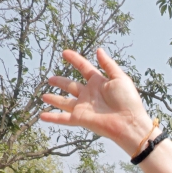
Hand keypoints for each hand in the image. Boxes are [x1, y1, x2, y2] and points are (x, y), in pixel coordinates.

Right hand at [40, 49, 154, 156]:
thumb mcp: (120, 78)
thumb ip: (108, 65)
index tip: (65, 53)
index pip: (84, 69)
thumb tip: (99, 50)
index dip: (75, 60)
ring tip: (43, 96)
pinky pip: (63, 118)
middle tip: (50, 78)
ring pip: (64, 102)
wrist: (129, 122)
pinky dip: (52, 117)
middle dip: (61, 82)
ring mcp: (84, 107)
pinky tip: (42, 116)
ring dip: (54, 99)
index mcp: (99, 83)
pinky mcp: (80, 118)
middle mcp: (90, 95)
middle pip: (71, 86)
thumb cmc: (128, 101)